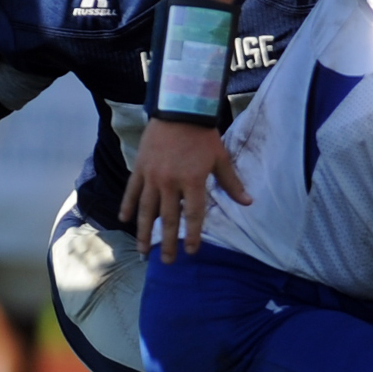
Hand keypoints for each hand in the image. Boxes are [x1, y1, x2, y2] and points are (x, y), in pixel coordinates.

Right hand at [119, 118, 250, 262]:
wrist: (178, 109)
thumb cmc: (202, 135)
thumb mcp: (220, 158)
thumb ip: (231, 183)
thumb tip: (248, 202)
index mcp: (192, 181)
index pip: (193, 216)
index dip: (192, 235)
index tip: (191, 252)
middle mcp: (170, 183)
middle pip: (168, 219)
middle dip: (167, 243)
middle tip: (166, 262)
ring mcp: (152, 176)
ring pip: (146, 210)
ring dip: (144, 232)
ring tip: (142, 251)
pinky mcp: (140, 168)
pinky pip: (132, 191)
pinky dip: (127, 205)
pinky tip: (124, 220)